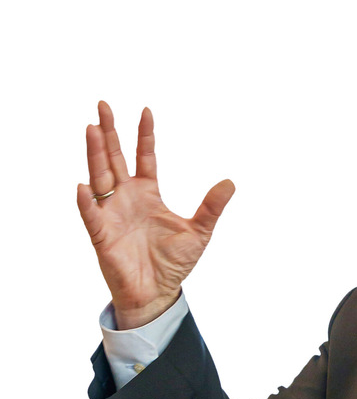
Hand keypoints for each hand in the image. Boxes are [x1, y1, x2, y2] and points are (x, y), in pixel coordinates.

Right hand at [76, 101, 234, 328]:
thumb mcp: (200, 231)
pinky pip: (91, 216)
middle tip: (103, 105)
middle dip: (109, 133)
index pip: (144, 157)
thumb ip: (212, 206)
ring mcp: (111, 214)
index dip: (144, 135)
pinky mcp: (102, 236)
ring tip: (92, 128)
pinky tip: (82, 186)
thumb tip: (231, 182)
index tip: (146, 110)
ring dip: (95, 154)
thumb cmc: (173, 263)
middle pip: (114, 158)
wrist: (158, 293)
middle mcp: (126, 198)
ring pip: (99, 177)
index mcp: (148, 193)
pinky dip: (85, 202)